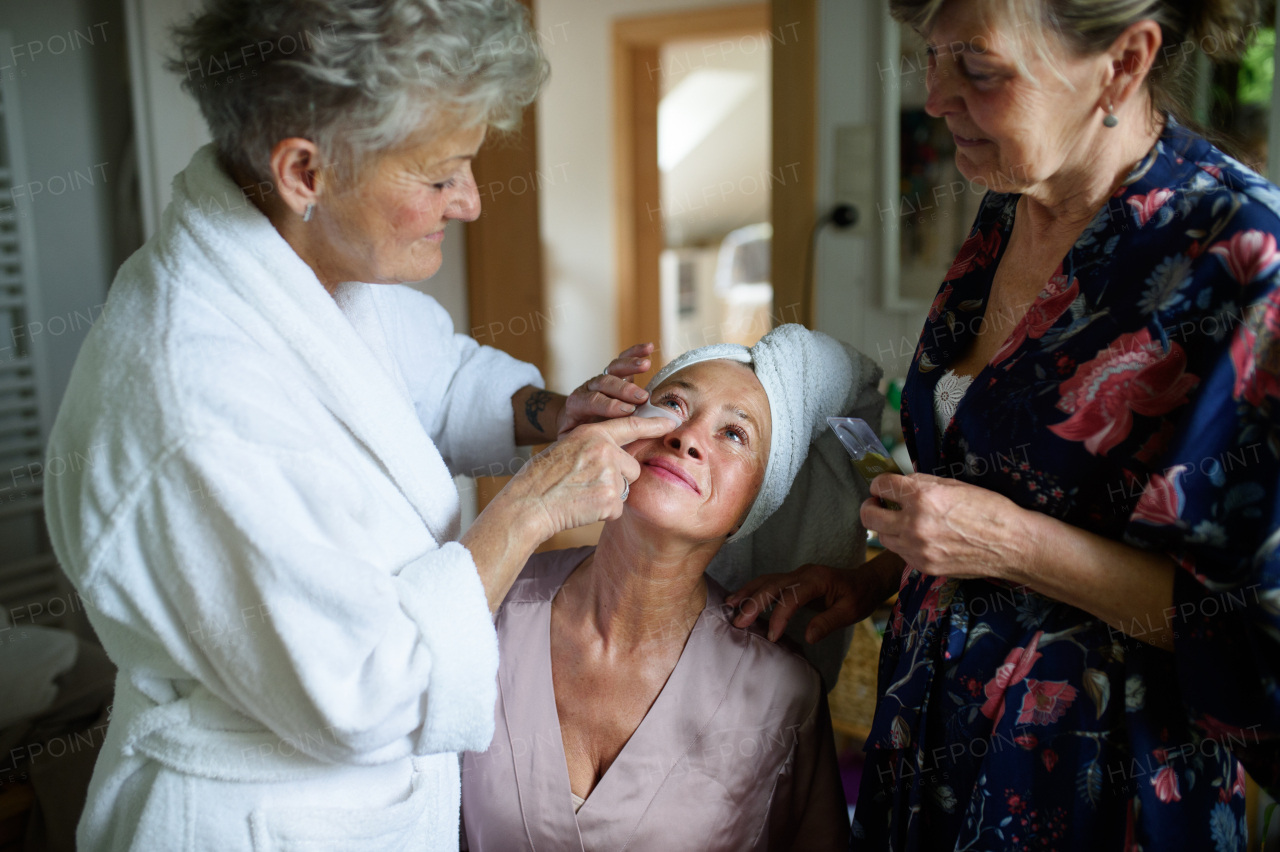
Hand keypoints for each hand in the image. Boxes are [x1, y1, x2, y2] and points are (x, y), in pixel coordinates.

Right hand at [503, 414, 675, 538]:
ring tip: (581, 496)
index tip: (671, 420)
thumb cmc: (542, 478)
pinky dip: (603, 513)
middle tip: (588, 485)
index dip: (654, 424)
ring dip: (609, 497)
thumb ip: (594, 446)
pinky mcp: (611, 499)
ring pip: (625, 489)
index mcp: (593, 433)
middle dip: (619, 479)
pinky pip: (617, 509)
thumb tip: (616, 453)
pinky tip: (582, 508)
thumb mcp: (566, 447)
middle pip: (632, 467)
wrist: (529, 504)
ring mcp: (609, 474)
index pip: (631, 426)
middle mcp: (605, 450)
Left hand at [556, 343, 655, 436]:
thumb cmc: (577, 436)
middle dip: (624, 389)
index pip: (592, 401)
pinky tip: (649, 348)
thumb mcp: (574, 441)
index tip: (628, 411)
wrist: (571, 421)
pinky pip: (622, 360)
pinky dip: (635, 352)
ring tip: (646, 365)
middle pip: (604, 383)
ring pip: (613, 368)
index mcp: (577, 405)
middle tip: (641, 397)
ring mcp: (601, 380)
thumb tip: (600, 450)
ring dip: (630, 365)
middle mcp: (588, 388)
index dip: (610, 405)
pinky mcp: (613, 375)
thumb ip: (585, 442)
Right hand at [725, 552, 903, 643]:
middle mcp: (803, 573)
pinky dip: (753, 590)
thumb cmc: (860, 597)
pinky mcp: (792, 579)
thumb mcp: (850, 612)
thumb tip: (807, 636)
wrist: (866, 580)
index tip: (772, 637)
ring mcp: (796, 574)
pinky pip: (769, 582)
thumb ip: (828, 622)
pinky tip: (740, 600)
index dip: (779, 616)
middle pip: (772, 584)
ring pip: (766, 580)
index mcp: (817, 580)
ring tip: (728, 606)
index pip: (792, 596)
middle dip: (753, 602)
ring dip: (747, 592)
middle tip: (738, 622)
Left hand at [860, 473, 1031, 581]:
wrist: (1012, 544)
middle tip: (879, 504)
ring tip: (902, 522)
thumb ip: (921, 484)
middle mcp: (914, 523)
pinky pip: (901, 553)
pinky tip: (920, 538)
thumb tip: (900, 484)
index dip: (878, 484)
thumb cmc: (988, 509)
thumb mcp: (953, 485)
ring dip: (887, 527)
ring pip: (882, 537)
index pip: (881, 485)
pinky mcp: (924, 566)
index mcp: (922, 496)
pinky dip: (904, 544)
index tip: (881, 487)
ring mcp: (917, 549)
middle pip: (869, 516)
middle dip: (871, 507)